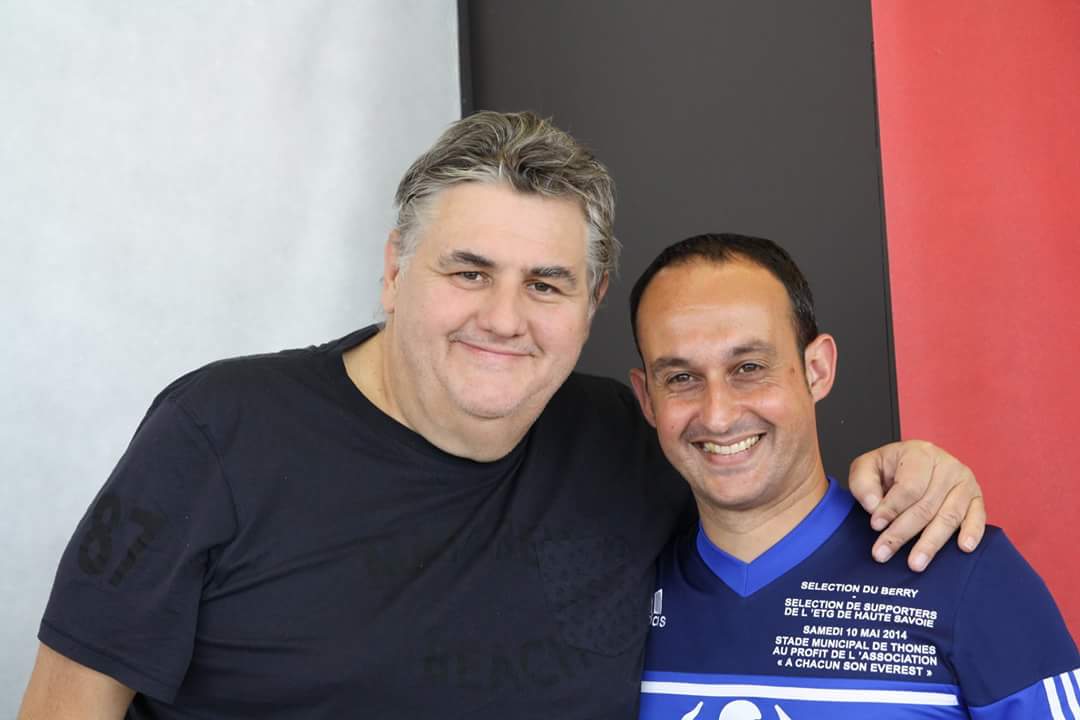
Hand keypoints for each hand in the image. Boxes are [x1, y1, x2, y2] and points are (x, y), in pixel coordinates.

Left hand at [848, 440, 984, 571]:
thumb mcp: (867, 467)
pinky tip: (963, 548)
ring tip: (915, 564)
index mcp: (919, 453)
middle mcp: (946, 466)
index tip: (875, 525)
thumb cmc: (890, 468)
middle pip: (926, 506)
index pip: (908, 487)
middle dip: (902, 533)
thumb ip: (864, 483)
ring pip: (948, 517)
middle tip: (883, 553)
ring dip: (931, 543)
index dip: (891, 508)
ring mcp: (964, 482)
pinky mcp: (976, 498)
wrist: (913, 463)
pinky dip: (972, 532)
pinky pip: (978, 517)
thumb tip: (874, 506)